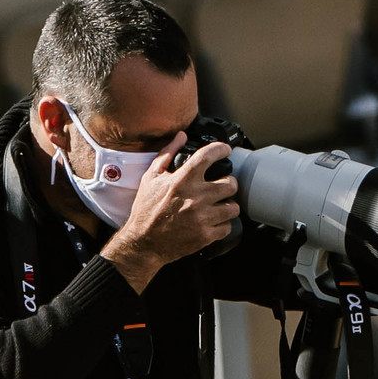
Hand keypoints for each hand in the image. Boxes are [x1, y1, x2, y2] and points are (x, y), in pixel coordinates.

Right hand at [105, 134, 238, 292]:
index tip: (225, 150)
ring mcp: (202, 218)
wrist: (144, 242)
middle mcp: (195, 197)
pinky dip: (223, 224)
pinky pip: (227, 227)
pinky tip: (214, 221)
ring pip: (233, 207)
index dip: (221, 149)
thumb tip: (181, 136)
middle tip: (224, 185)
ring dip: (229, 205)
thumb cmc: (146, 210)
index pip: (209, 156)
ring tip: (221, 205)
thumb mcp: (151, 177)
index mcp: (182, 180)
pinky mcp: (205, 236)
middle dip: (229, 182)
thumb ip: (167, 154)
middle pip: (231, 184)